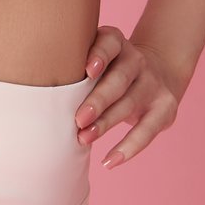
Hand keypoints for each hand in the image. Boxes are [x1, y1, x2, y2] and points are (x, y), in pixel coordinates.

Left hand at [74, 24, 181, 169]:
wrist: (160, 72)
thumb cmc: (110, 69)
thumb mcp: (98, 58)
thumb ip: (75, 66)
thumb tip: (39, 91)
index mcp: (117, 43)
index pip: (110, 44)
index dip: (100, 55)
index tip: (87, 70)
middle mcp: (137, 60)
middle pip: (119, 80)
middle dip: (98, 100)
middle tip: (78, 119)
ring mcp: (153, 84)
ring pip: (129, 104)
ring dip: (106, 124)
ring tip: (84, 139)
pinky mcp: (165, 108)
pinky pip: (146, 131)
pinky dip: (128, 148)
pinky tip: (109, 161)